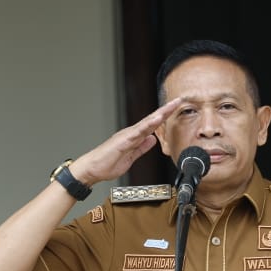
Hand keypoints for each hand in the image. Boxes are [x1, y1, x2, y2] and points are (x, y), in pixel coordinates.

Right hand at [69, 97, 183, 185]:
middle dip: (166, 110)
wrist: (92, 169)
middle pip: (152, 120)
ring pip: (147, 122)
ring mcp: (127, 135)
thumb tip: (152, 140)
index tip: (175, 109)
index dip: (164, 117)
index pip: (152, 125)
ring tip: (172, 105)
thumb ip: (141, 148)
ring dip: (160, 114)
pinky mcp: (123, 140)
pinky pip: (139, 131)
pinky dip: (149, 124)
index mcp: (134, 137)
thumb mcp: (131, 158)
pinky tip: (158, 119)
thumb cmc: (107, 164)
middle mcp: (131, 133)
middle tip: (179, 100)